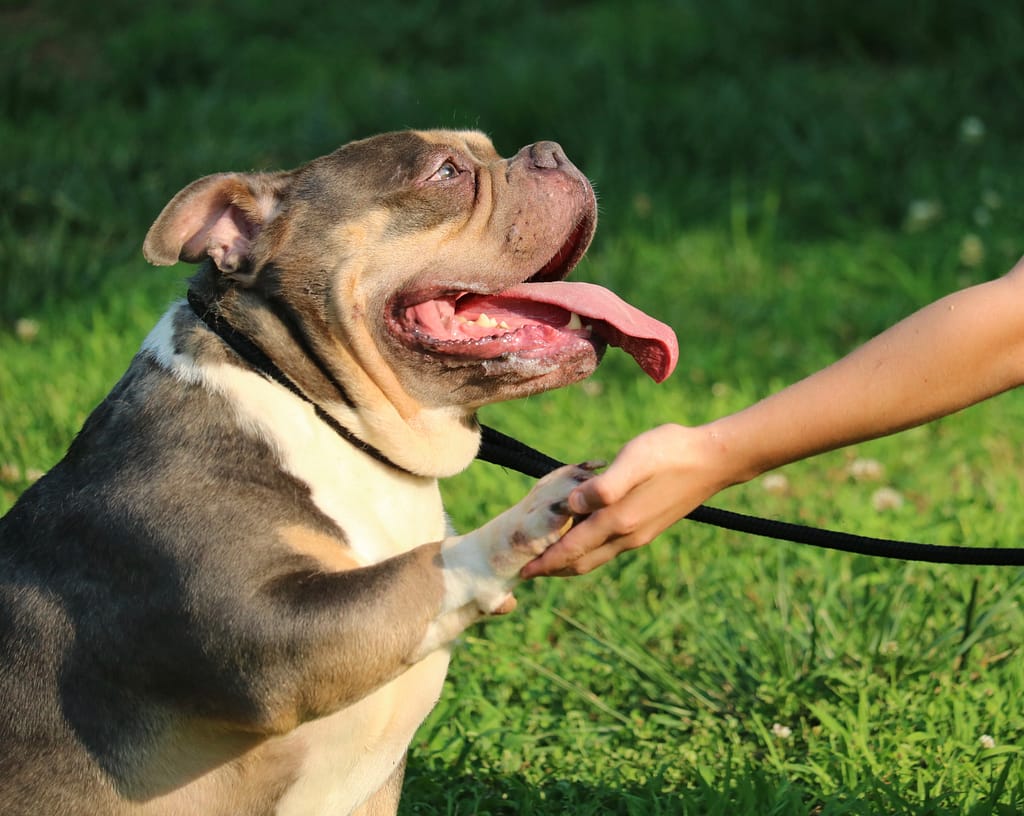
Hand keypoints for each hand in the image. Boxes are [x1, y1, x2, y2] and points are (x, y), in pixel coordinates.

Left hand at [520, 424, 730, 576]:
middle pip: (582, 562)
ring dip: (570, 561)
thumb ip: (603, 487)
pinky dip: (588, 550)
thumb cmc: (671, 453)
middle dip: (554, 569)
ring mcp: (640, 533)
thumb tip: (572, 506)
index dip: (546, 562)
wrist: (714, 460)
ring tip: (548, 559)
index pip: (573, 550)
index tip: (523, 571)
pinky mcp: (648, 526)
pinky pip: (609, 547)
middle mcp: (628, 535)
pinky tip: (582, 537)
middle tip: (527, 571)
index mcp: (619, 521)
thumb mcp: (634, 460)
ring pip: (596, 557)